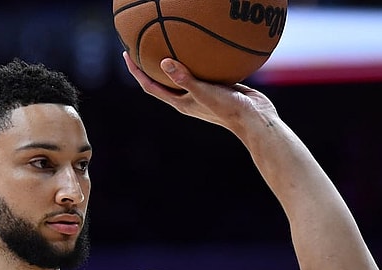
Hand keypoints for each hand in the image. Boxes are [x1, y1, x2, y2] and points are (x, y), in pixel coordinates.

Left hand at [122, 51, 277, 135]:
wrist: (254, 118)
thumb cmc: (227, 109)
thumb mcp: (203, 92)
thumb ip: (184, 78)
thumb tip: (164, 61)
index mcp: (179, 102)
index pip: (150, 86)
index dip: (136, 72)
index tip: (127, 54)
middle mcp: (187, 98)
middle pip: (162, 79)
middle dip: (149, 64)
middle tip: (141, 44)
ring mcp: (202, 92)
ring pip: (183, 73)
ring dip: (173, 59)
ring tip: (167, 40)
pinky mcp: (216, 86)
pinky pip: (202, 69)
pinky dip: (198, 57)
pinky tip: (201, 43)